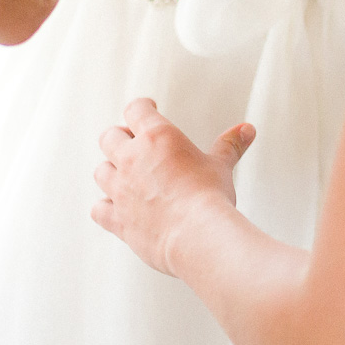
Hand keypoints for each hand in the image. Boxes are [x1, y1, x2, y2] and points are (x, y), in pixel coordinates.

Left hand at [92, 98, 254, 277]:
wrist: (198, 236)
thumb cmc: (210, 197)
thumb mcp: (221, 166)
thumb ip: (230, 145)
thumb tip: (246, 130)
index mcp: (157, 137)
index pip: (136, 110)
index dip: (142, 107)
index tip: (148, 109)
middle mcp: (132, 159)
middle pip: (109, 137)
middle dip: (119, 138)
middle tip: (132, 144)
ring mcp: (120, 189)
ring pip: (101, 171)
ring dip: (110, 171)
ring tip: (122, 175)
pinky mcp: (117, 218)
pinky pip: (98, 209)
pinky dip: (104, 208)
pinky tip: (114, 208)